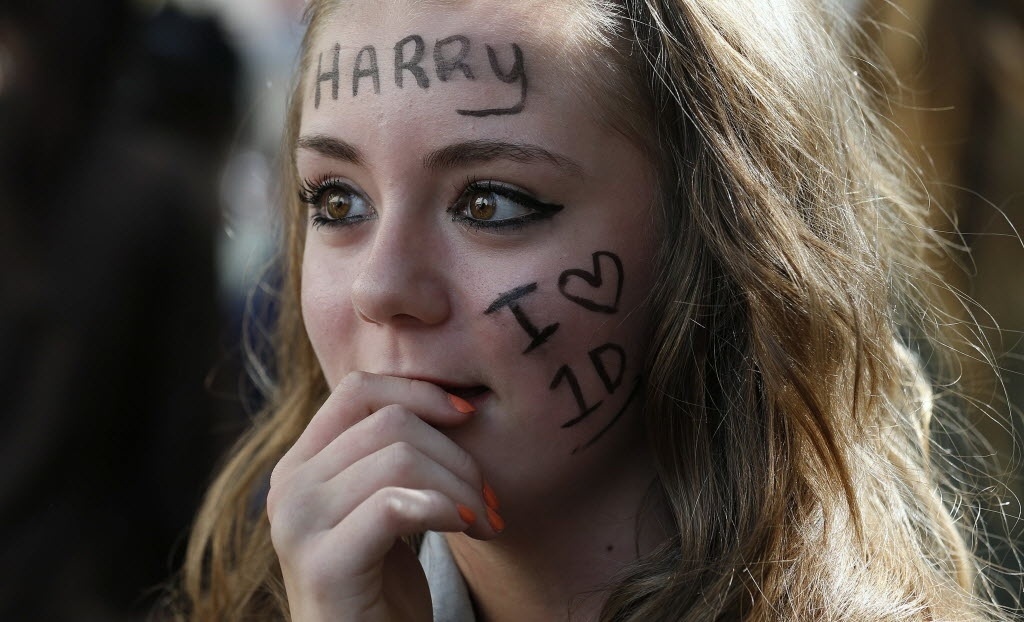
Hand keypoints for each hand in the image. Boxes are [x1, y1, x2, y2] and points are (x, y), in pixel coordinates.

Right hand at [266, 372, 500, 621]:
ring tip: (483, 520)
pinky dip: (446, 508)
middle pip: (391, 423)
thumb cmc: (381, 584)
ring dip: (461, 487)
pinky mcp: (325, 565)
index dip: (419, 391)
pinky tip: (468, 526)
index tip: (468, 416)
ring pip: (400, 458)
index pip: (358, 389)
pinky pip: (396, 505)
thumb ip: (391, 454)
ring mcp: (299, 525)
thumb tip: (454, 401)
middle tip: (487, 498)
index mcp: (300, 463)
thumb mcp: (382, 504)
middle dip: (456, 453)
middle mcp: (289, 487)